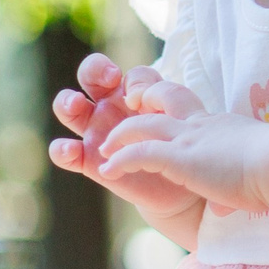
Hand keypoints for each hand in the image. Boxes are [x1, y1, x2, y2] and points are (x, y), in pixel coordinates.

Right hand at [48, 53, 205, 229]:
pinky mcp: (91, 161)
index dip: (137, 78)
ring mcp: (101, 133)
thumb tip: (205, 131)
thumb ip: (199, 124)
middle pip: (95, 77)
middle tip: (107, 80)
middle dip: (94, 71)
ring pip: (74, 109)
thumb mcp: (201, 136)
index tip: (142, 91)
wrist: (191, 197)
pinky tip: (70, 149)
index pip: (137, 76)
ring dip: (68, 103)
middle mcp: (119, 109)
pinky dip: (63, 149)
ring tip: (76, 105)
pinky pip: (68, 152)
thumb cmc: (199, 160)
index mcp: (148, 98)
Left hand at [100, 102, 268, 211]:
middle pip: (163, 103)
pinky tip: (107, 171)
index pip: (191, 114)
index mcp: (223, 126)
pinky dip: (120, 160)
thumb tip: (248, 202)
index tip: (164, 123)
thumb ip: (249, 181)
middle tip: (124, 128)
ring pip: (142, 126)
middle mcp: (203, 125)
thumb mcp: (262, 169)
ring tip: (105, 150)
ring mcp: (190, 138)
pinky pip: (139, 153)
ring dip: (120, 137)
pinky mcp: (180, 157)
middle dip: (140, 111)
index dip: (173, 114)